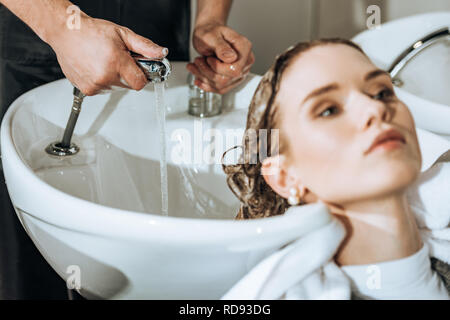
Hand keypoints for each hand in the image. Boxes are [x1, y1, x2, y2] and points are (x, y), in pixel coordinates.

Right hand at [47, 15, 167, 95]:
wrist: (66, 32)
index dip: (141, 75)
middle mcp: (105, 76)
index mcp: (116, 63)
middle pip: (129, 85)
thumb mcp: (123, 34)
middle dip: (127, 74)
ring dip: (115, 78)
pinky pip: (103, 90)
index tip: (137, 68)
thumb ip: (145, 46)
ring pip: (116, 88)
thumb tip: (161, 52)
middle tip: (118, 60)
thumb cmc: (92, 31)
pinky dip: (103, 81)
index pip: (140, 83)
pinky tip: (96, 67)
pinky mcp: (87, 90)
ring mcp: (95, 85)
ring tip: (104, 62)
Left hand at [187, 22, 254, 93]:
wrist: (209, 33)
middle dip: (207, 72)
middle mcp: (245, 61)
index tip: (209, 59)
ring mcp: (240, 71)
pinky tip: (198, 78)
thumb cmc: (210, 31)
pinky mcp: (233, 78)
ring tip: (196, 65)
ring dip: (204, 77)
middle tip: (197, 61)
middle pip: (227, 79)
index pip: (235, 70)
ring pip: (221, 86)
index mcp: (244, 48)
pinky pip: (220, 89)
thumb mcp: (212, 35)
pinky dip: (206, 84)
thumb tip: (231, 58)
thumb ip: (221, 46)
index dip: (218, 68)